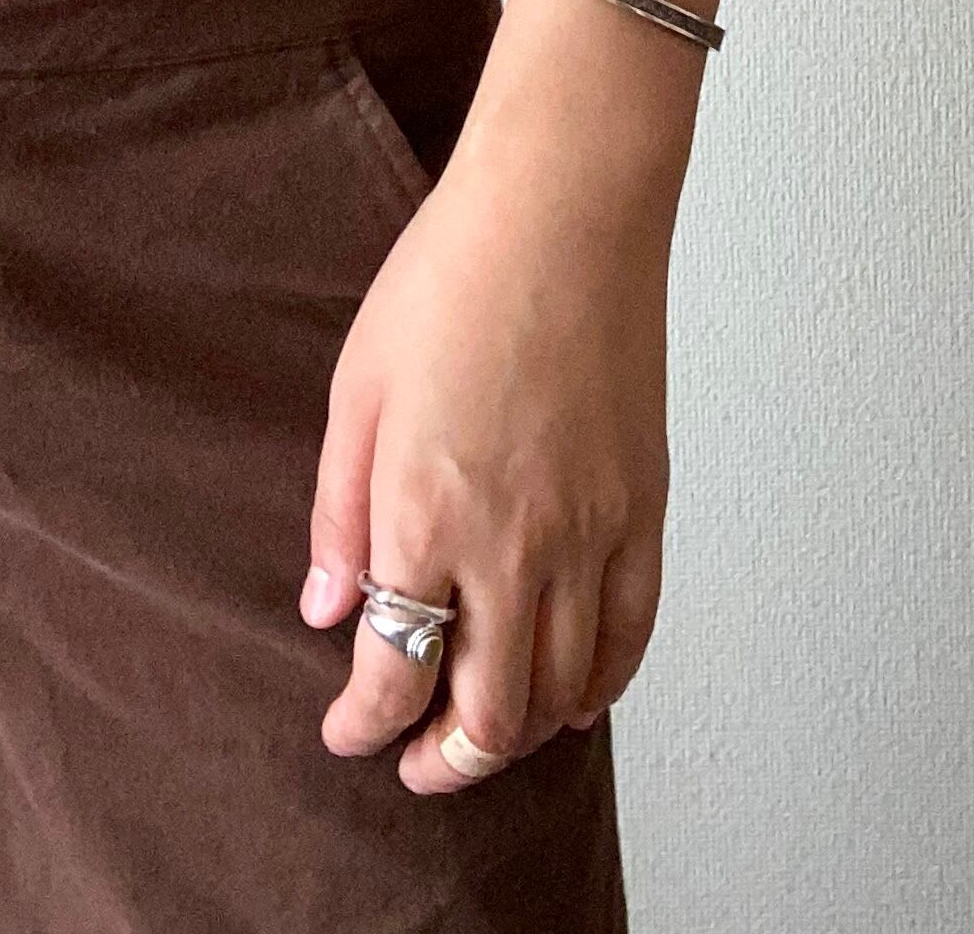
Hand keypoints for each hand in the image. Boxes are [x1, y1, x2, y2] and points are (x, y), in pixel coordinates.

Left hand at [300, 118, 672, 792]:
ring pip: (562, 694)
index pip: (394, 673)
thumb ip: (339, 512)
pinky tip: (566, 692)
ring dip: (516, 731)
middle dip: (441, 759)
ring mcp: (591, 535)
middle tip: (411, 760)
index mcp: (426, 515)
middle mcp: (515, 546)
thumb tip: (328, 608)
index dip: (363, 724)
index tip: (345, 730)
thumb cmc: (449, 280)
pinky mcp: (645, 513)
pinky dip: (597, 688)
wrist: (562, 213)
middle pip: (486, 713)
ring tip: (479, 726)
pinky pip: (630, 641)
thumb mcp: (356, 390)